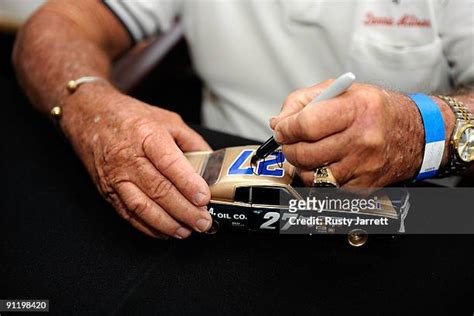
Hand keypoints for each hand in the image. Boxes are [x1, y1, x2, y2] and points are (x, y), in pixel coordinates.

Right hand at [61, 84, 212, 238]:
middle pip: (159, 189)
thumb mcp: (167, 119)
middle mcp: (128, 157)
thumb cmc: (129, 117)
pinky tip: (165, 232)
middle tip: (203, 221)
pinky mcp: (107, 190)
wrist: (89, 116)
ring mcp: (116, 176)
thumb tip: (212, 164)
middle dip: (184, 210)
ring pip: (142, 206)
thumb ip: (192, 141)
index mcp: (146, 135)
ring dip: (167, 223)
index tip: (204, 198)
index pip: (169, 163)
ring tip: (187, 230)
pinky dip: (148, 227)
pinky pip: (128, 213)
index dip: (188, 183)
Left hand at [270, 81, 453, 188]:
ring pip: (311, 174)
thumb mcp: (342, 90)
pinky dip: (316, 177)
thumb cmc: (378, 110)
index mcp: (357, 109)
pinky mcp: (364, 186)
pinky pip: (326, 187)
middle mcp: (363, 139)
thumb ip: (304, 100)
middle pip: (305, 152)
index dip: (286, 128)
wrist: (416, 134)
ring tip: (305, 152)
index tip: (281, 128)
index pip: (306, 124)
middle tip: (288, 141)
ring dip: (299, 165)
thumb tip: (278, 121)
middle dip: (288, 147)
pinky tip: (322, 164)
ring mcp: (364, 165)